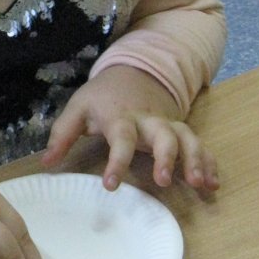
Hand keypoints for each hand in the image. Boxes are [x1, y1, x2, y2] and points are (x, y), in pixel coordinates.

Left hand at [43, 65, 219, 192]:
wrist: (133, 72)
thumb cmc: (102, 97)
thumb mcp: (78, 108)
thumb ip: (62, 134)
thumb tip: (46, 163)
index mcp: (121, 117)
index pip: (120, 138)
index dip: (116, 162)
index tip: (110, 185)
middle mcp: (149, 122)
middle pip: (163, 136)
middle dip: (166, 157)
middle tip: (164, 180)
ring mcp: (168, 125)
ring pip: (187, 139)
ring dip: (195, 160)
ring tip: (200, 184)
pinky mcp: (180, 131)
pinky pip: (199, 145)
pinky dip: (209, 162)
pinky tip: (213, 185)